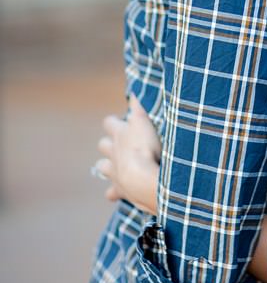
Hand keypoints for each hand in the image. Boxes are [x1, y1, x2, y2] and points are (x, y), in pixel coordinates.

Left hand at [95, 96, 160, 213]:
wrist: (143, 179)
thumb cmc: (147, 147)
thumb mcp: (145, 121)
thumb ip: (139, 106)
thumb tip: (133, 90)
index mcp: (119, 134)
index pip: (109, 122)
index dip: (114, 121)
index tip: (120, 121)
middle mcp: (112, 152)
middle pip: (104, 144)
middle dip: (109, 143)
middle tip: (121, 143)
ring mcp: (113, 171)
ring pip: (102, 167)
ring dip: (108, 165)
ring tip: (118, 166)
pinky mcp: (119, 189)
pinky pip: (111, 192)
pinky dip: (114, 191)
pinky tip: (118, 192)